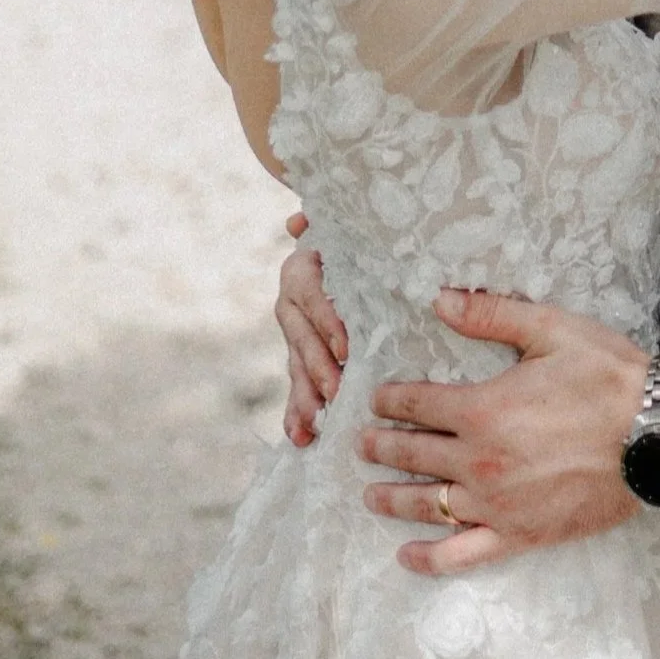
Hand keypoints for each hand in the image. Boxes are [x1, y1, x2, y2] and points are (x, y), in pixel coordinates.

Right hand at [275, 213, 346, 446]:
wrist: (355, 251)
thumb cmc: (365, 239)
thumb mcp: (355, 229)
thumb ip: (326, 221)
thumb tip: (296, 222)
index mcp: (305, 266)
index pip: (309, 292)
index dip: (326, 319)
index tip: (347, 347)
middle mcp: (293, 299)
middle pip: (300, 335)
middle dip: (318, 365)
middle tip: (338, 390)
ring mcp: (295, 331)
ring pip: (296, 364)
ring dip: (304, 395)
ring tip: (316, 423)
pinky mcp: (302, 358)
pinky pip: (295, 385)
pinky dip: (297, 412)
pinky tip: (302, 437)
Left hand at [359, 290, 647, 576]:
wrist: (657, 436)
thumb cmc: (608, 378)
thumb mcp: (552, 330)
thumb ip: (492, 315)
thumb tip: (440, 300)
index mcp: (483, 408)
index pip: (420, 403)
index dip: (393, 400)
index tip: (378, 399)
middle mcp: (478, 461)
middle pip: (415, 454)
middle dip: (383, 446)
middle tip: (361, 443)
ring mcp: (496, 504)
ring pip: (428, 504)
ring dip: (393, 497)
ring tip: (371, 493)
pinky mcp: (519, 535)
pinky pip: (462, 555)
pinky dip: (429, 559)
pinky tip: (407, 555)